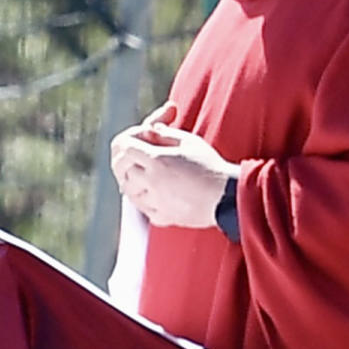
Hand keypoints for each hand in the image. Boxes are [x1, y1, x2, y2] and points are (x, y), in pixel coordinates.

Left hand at [111, 121, 240, 229]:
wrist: (228, 198)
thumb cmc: (212, 167)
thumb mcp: (190, 142)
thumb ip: (165, 135)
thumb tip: (150, 131)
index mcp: (157, 160)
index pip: (124, 146)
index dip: (128, 139)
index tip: (139, 138)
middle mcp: (151, 182)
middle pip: (120, 168)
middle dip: (125, 159)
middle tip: (138, 155)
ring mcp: (155, 202)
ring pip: (127, 190)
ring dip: (132, 179)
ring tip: (146, 172)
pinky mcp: (162, 217)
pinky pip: (142, 208)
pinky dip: (143, 199)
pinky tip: (154, 192)